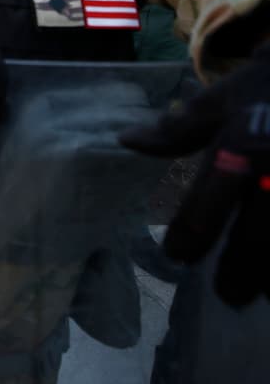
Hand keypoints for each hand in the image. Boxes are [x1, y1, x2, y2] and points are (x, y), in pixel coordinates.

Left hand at [119, 46, 269, 306]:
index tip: (176, 255)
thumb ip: (178, 130)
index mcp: (239, 150)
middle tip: (228, 294)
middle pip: (255, 243)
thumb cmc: (267, 89)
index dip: (186, 240)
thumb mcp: (222, 101)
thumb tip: (126, 141)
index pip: (204, 209)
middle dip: (238, 275)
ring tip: (266, 293)